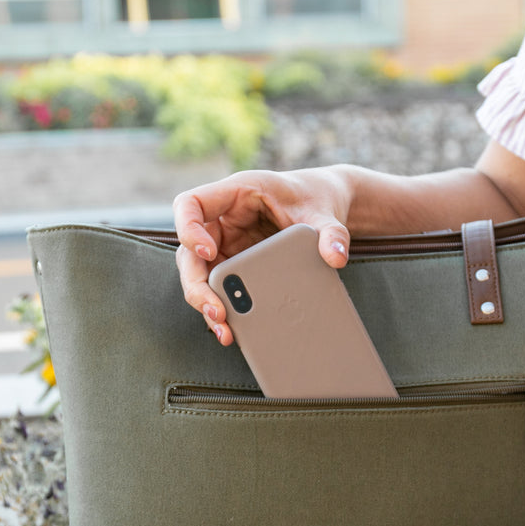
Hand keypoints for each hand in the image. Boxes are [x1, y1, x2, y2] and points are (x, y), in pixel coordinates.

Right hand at [173, 168, 352, 345]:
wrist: (323, 206)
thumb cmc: (316, 198)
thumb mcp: (324, 213)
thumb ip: (332, 232)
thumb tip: (336, 257)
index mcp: (236, 193)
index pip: (190, 204)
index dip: (188, 229)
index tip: (207, 252)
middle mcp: (223, 220)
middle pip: (189, 252)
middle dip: (197, 285)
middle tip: (218, 311)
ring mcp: (227, 244)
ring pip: (200, 275)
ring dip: (207, 303)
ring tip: (226, 332)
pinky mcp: (236, 264)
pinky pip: (220, 287)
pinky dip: (224, 308)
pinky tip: (236, 331)